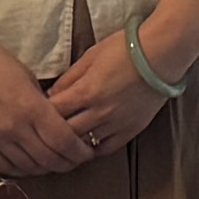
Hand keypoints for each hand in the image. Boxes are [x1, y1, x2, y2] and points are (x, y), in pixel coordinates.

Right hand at [0, 26, 91, 179]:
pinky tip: (31, 164)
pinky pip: (6, 168)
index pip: (63, 141)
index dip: (79, 151)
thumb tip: (60, 126)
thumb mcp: (29, 79)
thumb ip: (45, 106)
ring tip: (56, 162)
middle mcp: (13, 128)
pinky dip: (23, 170)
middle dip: (68, 163)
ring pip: (29, 168)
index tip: (88, 151)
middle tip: (76, 160)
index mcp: (30, 107)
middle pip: (49, 159)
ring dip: (46, 168)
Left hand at [41, 31, 174, 160]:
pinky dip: (93, 149)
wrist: (161, 55)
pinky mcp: (131, 130)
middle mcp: (99, 112)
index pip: (53, 112)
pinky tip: (86, 146)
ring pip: (84, 144)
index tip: (37, 112)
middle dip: (52, 132)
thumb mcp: (90, 57)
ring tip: (62, 141)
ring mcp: (116, 123)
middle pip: (65, 132)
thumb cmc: (125, 49)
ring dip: (71, 143)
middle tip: (45, 130)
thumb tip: (52, 94)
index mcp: (86, 91)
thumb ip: (69, 78)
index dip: (41, 113)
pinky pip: (107, 148)